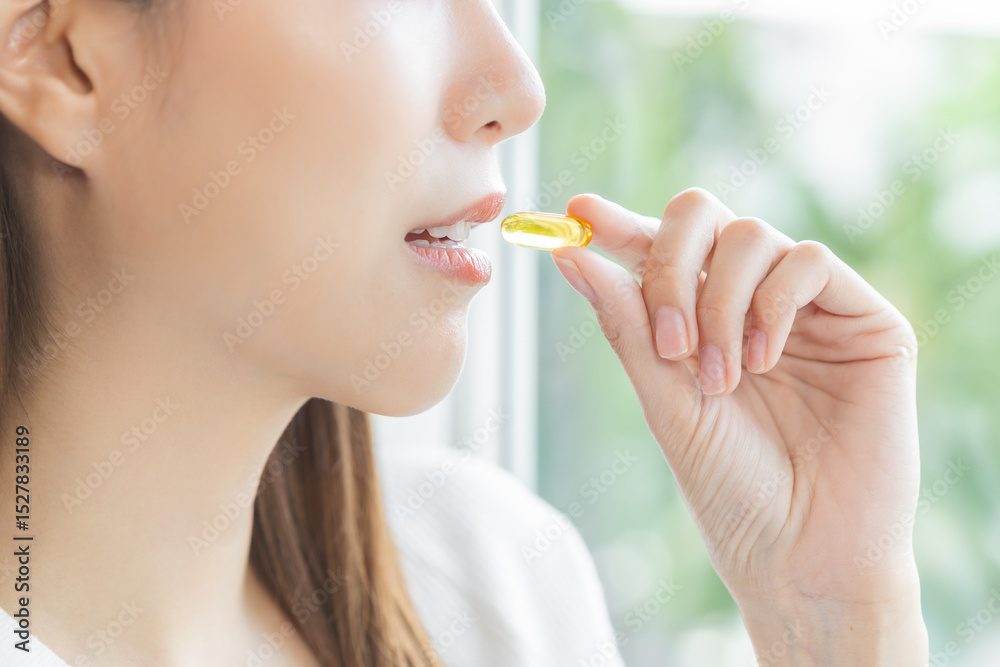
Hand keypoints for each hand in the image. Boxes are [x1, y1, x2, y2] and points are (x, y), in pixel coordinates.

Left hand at [550, 189, 926, 664]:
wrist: (802, 553)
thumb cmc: (730, 487)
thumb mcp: (664, 401)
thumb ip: (626, 324)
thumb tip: (569, 255)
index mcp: (699, 318)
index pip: (655, 249)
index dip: (616, 225)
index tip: (575, 215)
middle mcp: (749, 301)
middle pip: (702, 217)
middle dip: (668, 264)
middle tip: (666, 341)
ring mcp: (806, 307)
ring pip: (751, 235)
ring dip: (720, 303)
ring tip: (720, 378)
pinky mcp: (863, 319)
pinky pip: (809, 261)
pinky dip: (773, 303)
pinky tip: (764, 362)